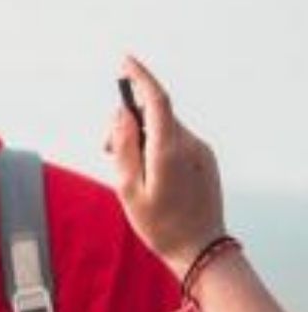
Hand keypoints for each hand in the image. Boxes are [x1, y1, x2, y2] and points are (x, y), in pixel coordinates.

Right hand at [105, 55, 224, 278]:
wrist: (200, 249)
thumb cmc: (161, 225)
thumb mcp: (129, 189)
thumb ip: (123, 146)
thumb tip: (121, 113)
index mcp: (169, 150)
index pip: (156, 99)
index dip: (140, 77)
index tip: (125, 61)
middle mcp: (189, 144)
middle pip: (154, 114)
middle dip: (128, 121)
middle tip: (106, 148)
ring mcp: (200, 151)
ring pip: (164, 128)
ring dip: (142, 136)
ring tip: (130, 169)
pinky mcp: (206, 159)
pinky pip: (176, 140)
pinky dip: (158, 145)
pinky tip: (151, 174)